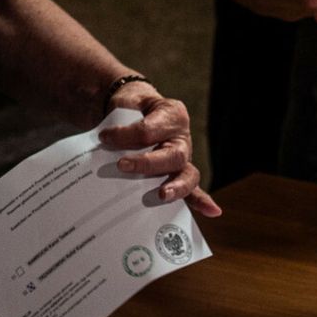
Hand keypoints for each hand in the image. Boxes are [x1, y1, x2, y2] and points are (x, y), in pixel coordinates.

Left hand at [99, 80, 221, 216]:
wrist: (137, 110)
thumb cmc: (131, 108)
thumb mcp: (124, 104)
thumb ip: (118, 120)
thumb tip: (104, 142)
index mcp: (172, 114)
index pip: (149, 129)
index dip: (125, 135)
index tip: (104, 137)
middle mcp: (182, 138)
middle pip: (172, 155)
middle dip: (147, 163)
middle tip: (122, 165)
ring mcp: (184, 159)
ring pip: (187, 175)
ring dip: (176, 187)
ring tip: (163, 194)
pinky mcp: (181, 175)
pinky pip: (193, 190)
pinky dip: (201, 201)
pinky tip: (212, 211)